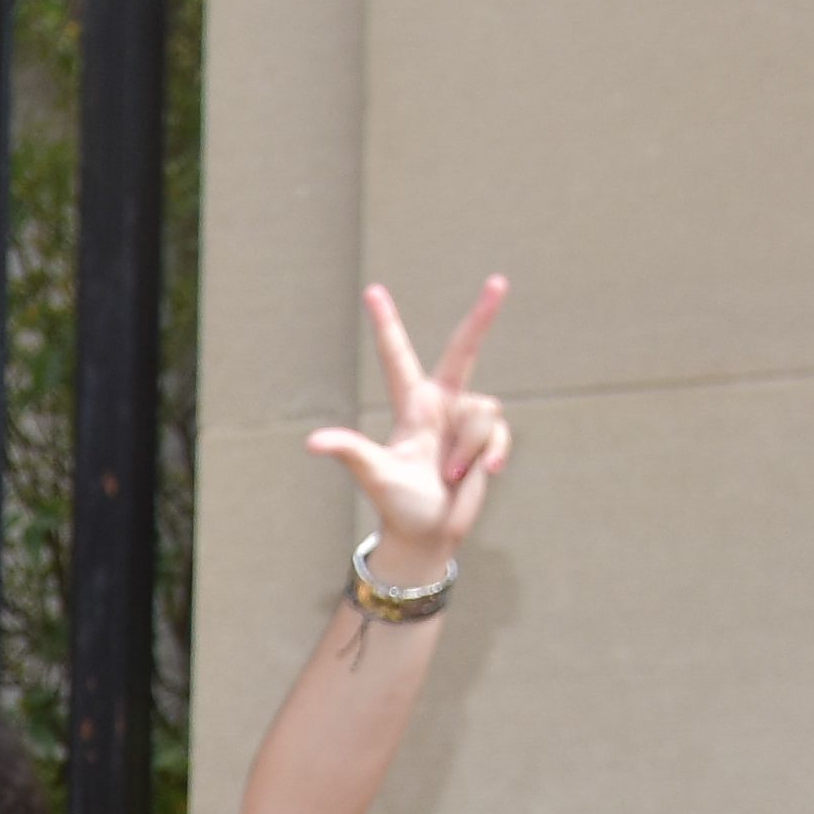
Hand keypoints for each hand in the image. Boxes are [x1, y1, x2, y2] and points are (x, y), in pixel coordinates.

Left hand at [309, 276, 511, 578]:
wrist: (429, 533)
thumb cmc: (397, 503)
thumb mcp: (374, 474)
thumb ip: (350, 451)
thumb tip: (313, 442)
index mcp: (410, 405)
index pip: (397, 356)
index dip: (387, 324)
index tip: (373, 290)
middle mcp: (441, 404)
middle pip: (463, 350)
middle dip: (482, 316)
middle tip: (498, 280)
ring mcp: (467, 420)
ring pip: (483, 410)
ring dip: (467, 448)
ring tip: (449, 473)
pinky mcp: (490, 438)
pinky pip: (500, 432)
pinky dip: (490, 454)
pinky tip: (483, 474)